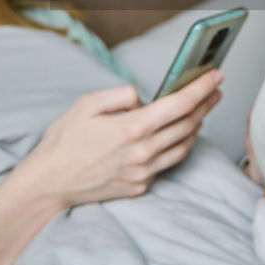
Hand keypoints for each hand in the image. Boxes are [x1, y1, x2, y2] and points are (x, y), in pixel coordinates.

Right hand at [23, 70, 223, 208]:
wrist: (48, 184)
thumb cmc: (64, 142)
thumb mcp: (87, 104)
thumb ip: (121, 94)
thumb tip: (143, 98)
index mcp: (132, 128)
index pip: (180, 105)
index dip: (202, 89)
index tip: (216, 77)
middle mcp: (143, 152)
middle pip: (188, 125)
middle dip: (206, 104)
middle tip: (215, 90)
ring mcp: (143, 173)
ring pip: (183, 146)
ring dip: (196, 126)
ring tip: (201, 111)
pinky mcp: (140, 186)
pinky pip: (167, 163)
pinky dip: (177, 146)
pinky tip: (177, 135)